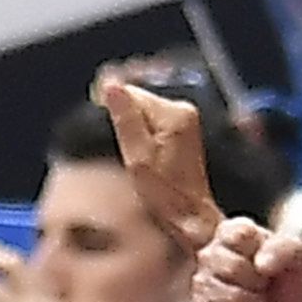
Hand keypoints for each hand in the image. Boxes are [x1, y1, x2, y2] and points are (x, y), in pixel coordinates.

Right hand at [95, 71, 232, 255]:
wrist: (190, 215)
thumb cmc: (164, 193)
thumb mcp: (137, 157)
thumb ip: (125, 119)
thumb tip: (111, 85)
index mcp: (173, 113)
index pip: (130, 94)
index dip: (115, 116)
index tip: (120, 142)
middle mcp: (183, 109)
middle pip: (137, 101)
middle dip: (127, 125)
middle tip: (132, 155)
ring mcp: (186, 119)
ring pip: (143, 113)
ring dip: (135, 133)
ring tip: (142, 160)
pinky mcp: (183, 129)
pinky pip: (152, 123)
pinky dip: (144, 138)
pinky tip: (148, 159)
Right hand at [189, 219, 301, 301]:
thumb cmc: (290, 278)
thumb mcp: (299, 255)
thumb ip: (284, 249)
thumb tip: (261, 264)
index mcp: (232, 231)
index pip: (238, 235)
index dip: (260, 251)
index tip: (270, 260)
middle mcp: (210, 253)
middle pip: (233, 267)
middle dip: (259, 281)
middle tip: (266, 283)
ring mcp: (202, 283)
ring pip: (231, 296)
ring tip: (259, 300)